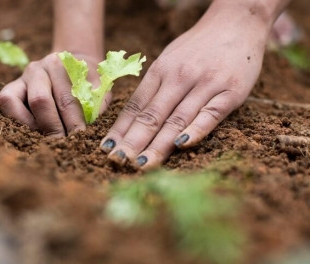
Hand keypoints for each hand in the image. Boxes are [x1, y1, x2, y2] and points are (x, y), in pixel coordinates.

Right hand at [0, 53, 110, 136]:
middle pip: (40, 101)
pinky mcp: (10, 88)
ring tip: (47, 139)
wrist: (75, 65)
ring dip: (31, 125)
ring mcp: (22, 77)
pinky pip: (5, 102)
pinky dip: (17, 120)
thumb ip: (97, 105)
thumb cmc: (88, 82)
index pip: (67, 99)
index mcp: (61, 64)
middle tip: (63, 145)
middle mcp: (38, 68)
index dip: (73, 123)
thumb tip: (90, 131)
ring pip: (14, 101)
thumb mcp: (98, 89)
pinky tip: (33, 131)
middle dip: (53, 128)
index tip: (79, 140)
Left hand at [100, 2, 269, 169]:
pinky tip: (181, 146)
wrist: (237, 22)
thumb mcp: (169, 59)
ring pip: (177, 119)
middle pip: (152, 116)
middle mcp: (179, 77)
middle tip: (117, 162)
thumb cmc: (198, 47)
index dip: (120, 129)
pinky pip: (210, 114)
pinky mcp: (230, 92)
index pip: (136, 106)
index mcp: (161, 71)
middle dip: (132, 142)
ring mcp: (205, 84)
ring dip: (158, 145)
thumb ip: (154, 86)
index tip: (107, 148)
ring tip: (141, 165)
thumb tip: (133, 116)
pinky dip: (196, 130)